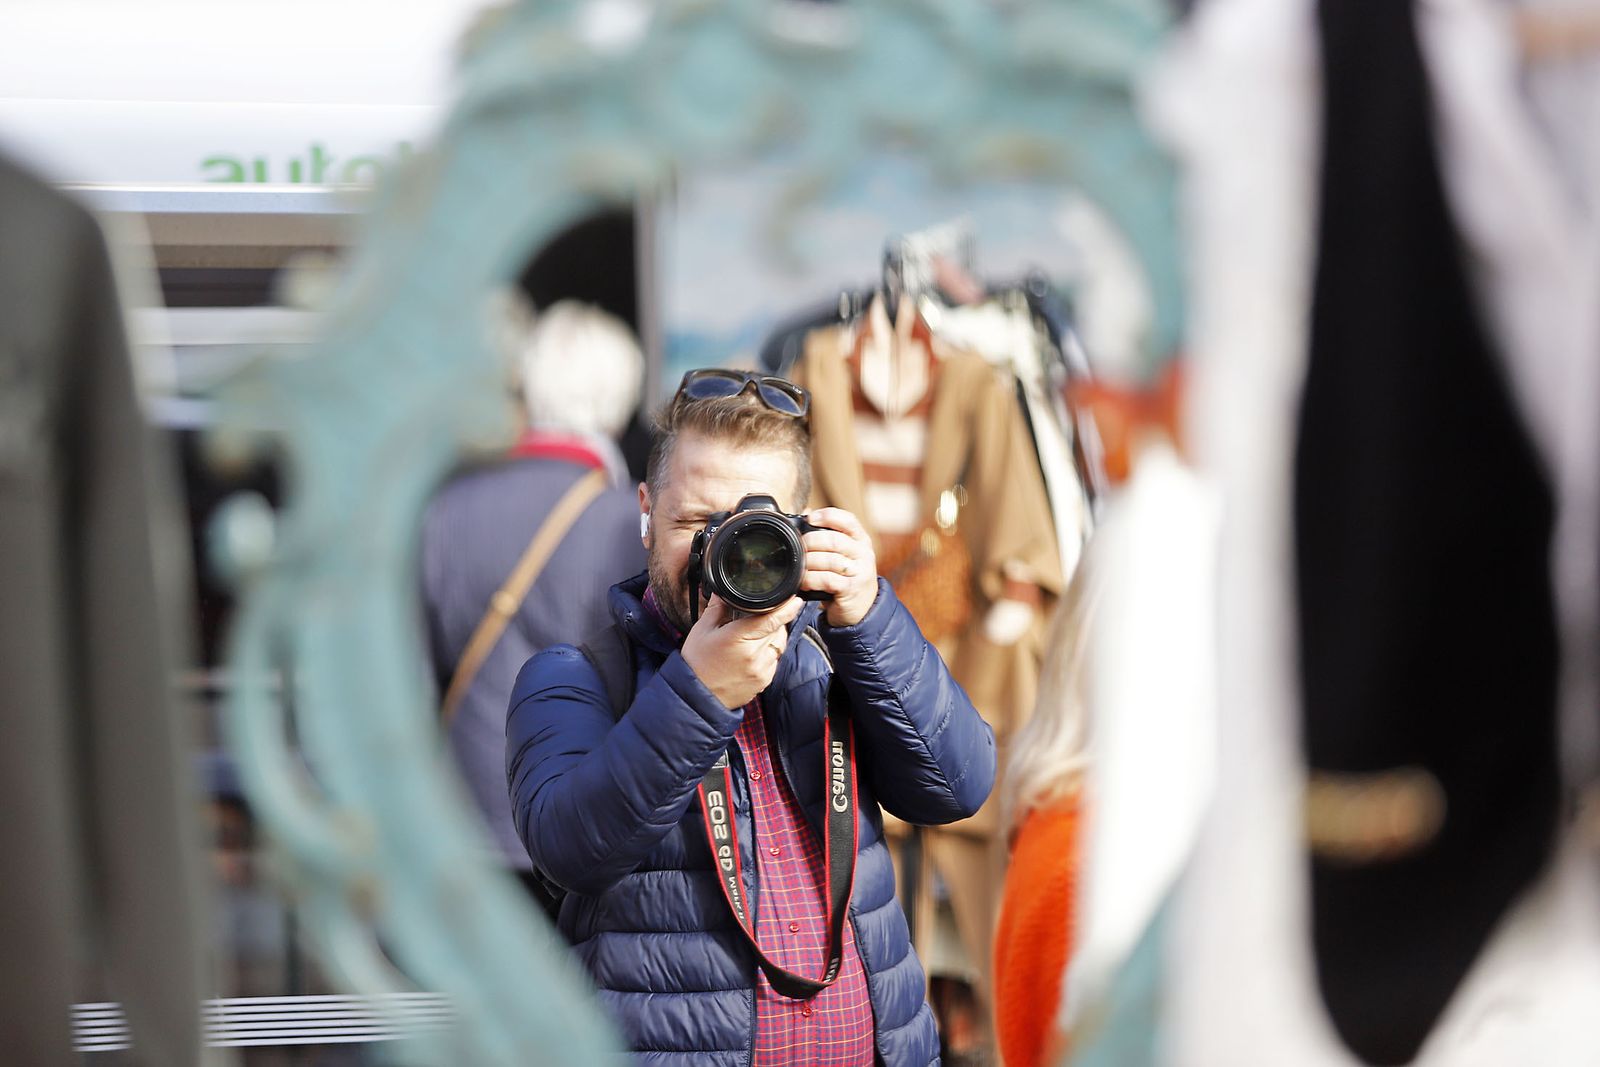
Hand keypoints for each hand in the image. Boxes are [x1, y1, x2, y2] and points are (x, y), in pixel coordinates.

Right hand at [681, 594, 803, 708]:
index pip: (771, 620)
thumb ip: (716, 608)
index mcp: (738, 638)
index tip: (795, 600)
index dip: (787, 608)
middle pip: (778, 630)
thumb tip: (722, 592)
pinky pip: (775, 660)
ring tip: (753, 637)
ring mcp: (761, 670)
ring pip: (779, 645)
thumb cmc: (697, 663)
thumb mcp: (702, 631)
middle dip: (774, 621)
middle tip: (757, 619)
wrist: (697, 697)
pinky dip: (769, 653)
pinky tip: (752, 653)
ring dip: (773, 637)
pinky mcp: (764, 681)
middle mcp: (754, 655)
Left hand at [801, 507, 878, 626]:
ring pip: (829, 560)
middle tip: (799, 548)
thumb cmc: (846, 576)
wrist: (863, 608)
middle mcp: (863, 553)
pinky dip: (811, 579)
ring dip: (809, 563)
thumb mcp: (843, 554)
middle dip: (811, 542)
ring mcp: (860, 572)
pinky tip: (804, 581)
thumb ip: (828, 535)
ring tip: (799, 567)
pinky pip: (827, 580)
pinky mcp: (851, 589)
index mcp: (861, 540)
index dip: (828, 516)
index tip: (810, 518)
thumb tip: (806, 512)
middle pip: (834, 540)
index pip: (848, 520)